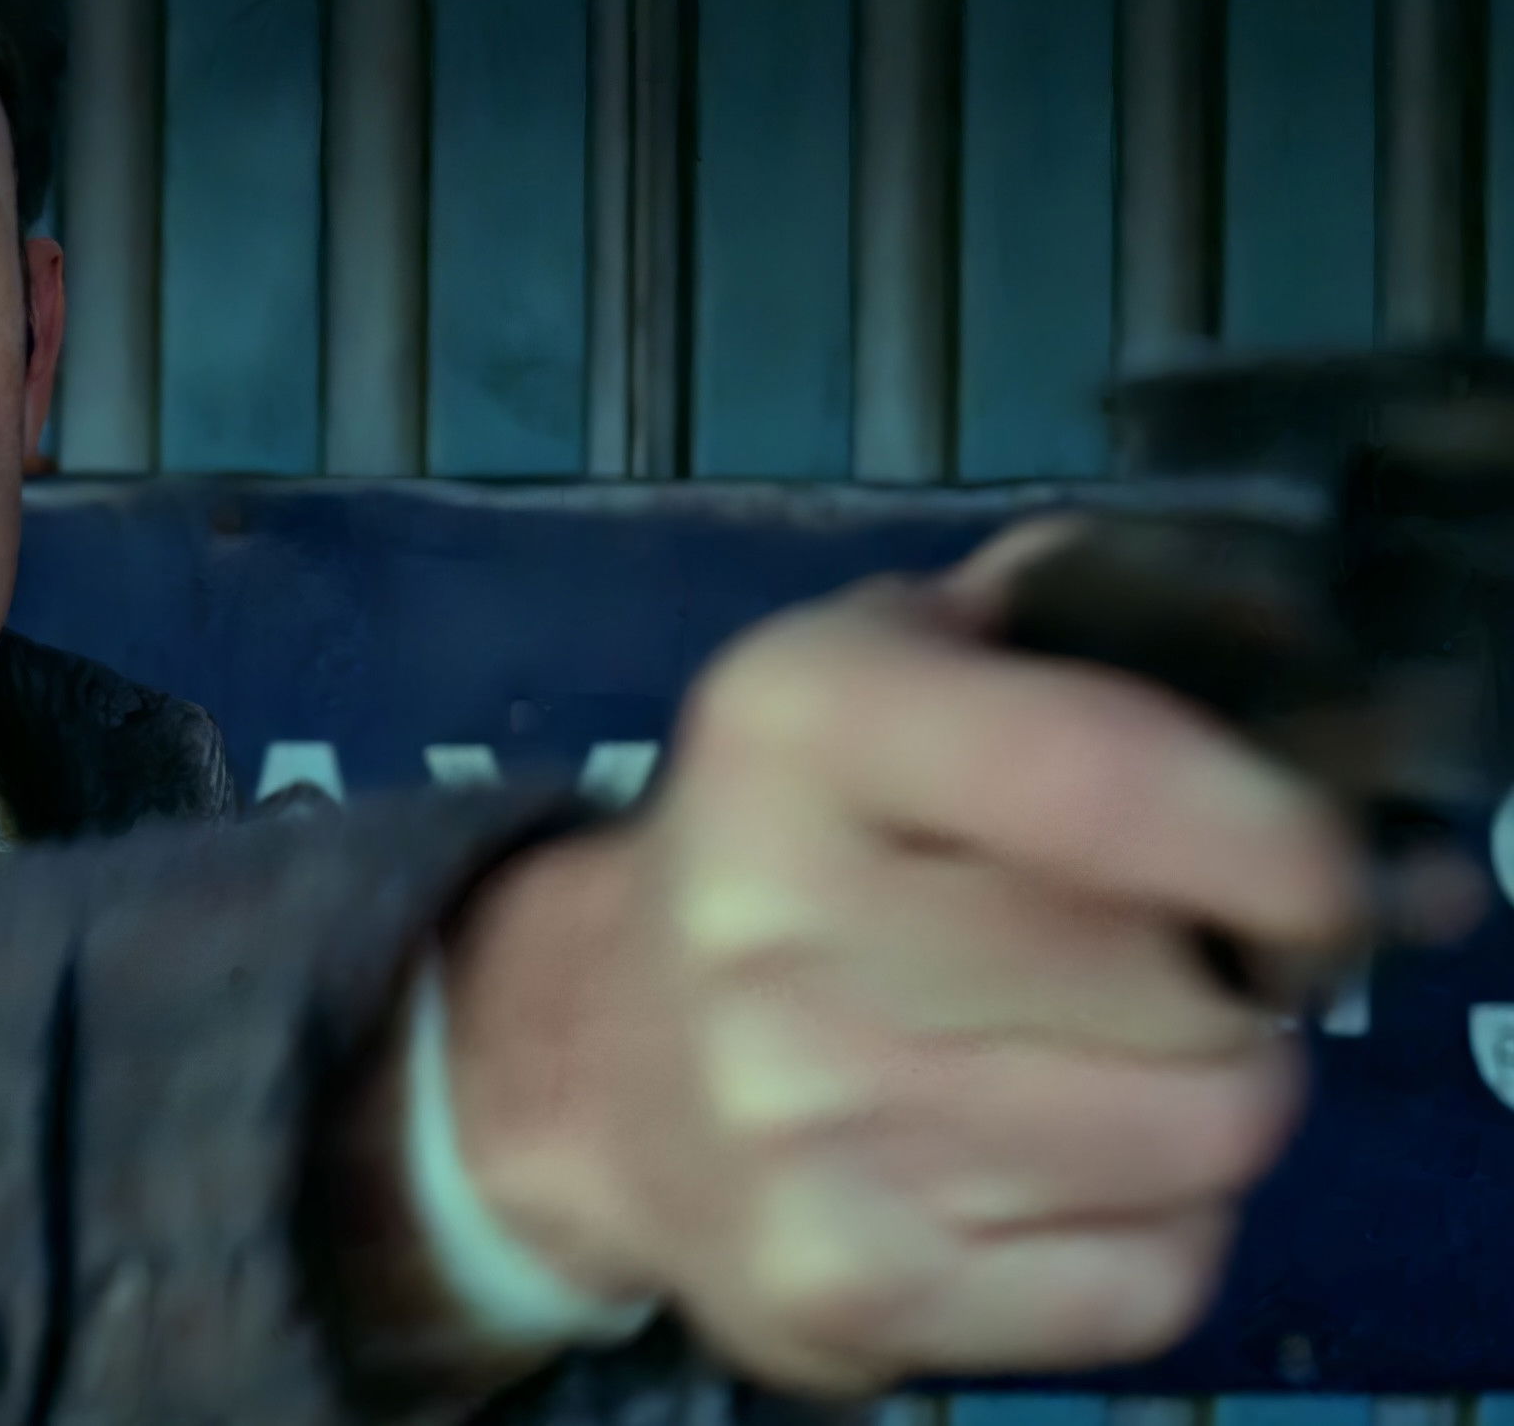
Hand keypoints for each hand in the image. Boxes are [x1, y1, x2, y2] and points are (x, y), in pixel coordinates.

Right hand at [441, 519, 1365, 1395]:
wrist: (588, 1066)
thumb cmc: (796, 843)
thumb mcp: (888, 662)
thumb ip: (1078, 619)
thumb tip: (1306, 696)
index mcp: (795, 728)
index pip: (1096, 778)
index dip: (1273, 837)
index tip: (1318, 874)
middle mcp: (772, 925)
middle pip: (1195, 994)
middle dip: (1224, 981)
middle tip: (1147, 965)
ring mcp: (801, 1125)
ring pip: (1207, 1139)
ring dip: (1197, 1102)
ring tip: (1094, 1064)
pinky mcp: (842, 1288)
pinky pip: (1158, 1279)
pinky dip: (1151, 1231)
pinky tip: (1050, 1170)